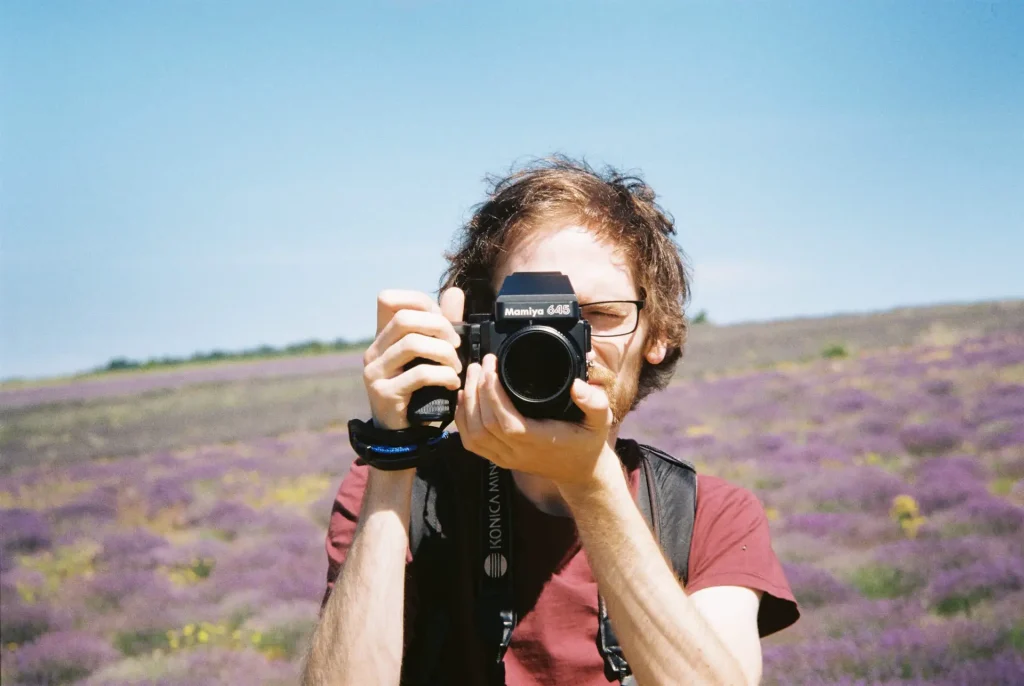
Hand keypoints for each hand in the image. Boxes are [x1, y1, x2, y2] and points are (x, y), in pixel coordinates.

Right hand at [362, 288, 464, 429]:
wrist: (404, 433)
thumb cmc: (420, 390)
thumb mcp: (432, 354)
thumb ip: (442, 324)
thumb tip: (455, 292)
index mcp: (382, 337)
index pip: (389, 299)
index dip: (420, 302)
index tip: (444, 321)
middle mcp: (373, 351)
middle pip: (404, 318)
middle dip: (439, 327)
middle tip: (457, 346)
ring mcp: (375, 372)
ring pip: (412, 343)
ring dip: (444, 353)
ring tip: (457, 367)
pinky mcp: (384, 393)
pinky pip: (419, 374)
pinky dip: (443, 375)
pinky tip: (452, 383)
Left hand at [454, 353, 614, 487]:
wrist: (581, 472)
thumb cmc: (587, 442)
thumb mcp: (600, 420)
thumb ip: (594, 402)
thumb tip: (578, 385)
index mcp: (539, 440)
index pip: (506, 421)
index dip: (493, 392)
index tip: (492, 365)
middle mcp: (518, 452)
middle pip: (484, 423)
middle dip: (478, 389)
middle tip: (480, 363)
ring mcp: (506, 458)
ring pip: (473, 434)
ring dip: (468, 402)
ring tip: (472, 376)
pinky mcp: (499, 459)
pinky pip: (472, 443)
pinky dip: (462, 420)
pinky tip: (464, 399)